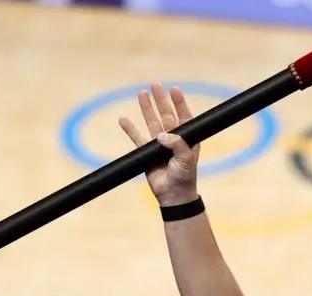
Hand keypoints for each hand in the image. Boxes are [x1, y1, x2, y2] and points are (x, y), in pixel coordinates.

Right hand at [118, 82, 200, 205]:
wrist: (173, 195)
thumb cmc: (185, 177)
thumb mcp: (186, 160)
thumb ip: (177, 145)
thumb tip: (161, 135)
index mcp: (188, 138)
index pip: (184, 116)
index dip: (179, 102)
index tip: (174, 89)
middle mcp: (174, 138)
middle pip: (166, 114)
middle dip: (161, 100)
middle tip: (155, 84)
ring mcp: (159, 144)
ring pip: (151, 122)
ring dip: (146, 108)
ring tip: (142, 93)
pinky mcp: (147, 152)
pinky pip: (137, 138)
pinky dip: (130, 129)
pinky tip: (124, 119)